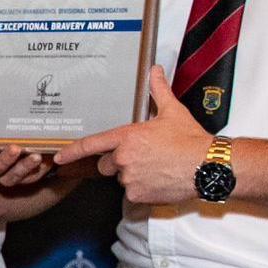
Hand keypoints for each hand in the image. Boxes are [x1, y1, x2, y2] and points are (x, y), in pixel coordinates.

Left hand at [54, 67, 213, 204]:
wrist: (209, 165)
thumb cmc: (191, 140)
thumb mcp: (173, 112)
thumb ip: (159, 91)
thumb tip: (155, 71)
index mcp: (128, 137)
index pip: (92, 144)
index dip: (72, 151)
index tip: (59, 157)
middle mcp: (124, 158)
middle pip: (108, 164)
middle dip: (120, 162)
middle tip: (145, 157)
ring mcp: (130, 179)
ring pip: (123, 179)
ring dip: (134, 175)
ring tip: (158, 167)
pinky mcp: (139, 196)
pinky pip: (134, 194)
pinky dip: (144, 189)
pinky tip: (161, 180)